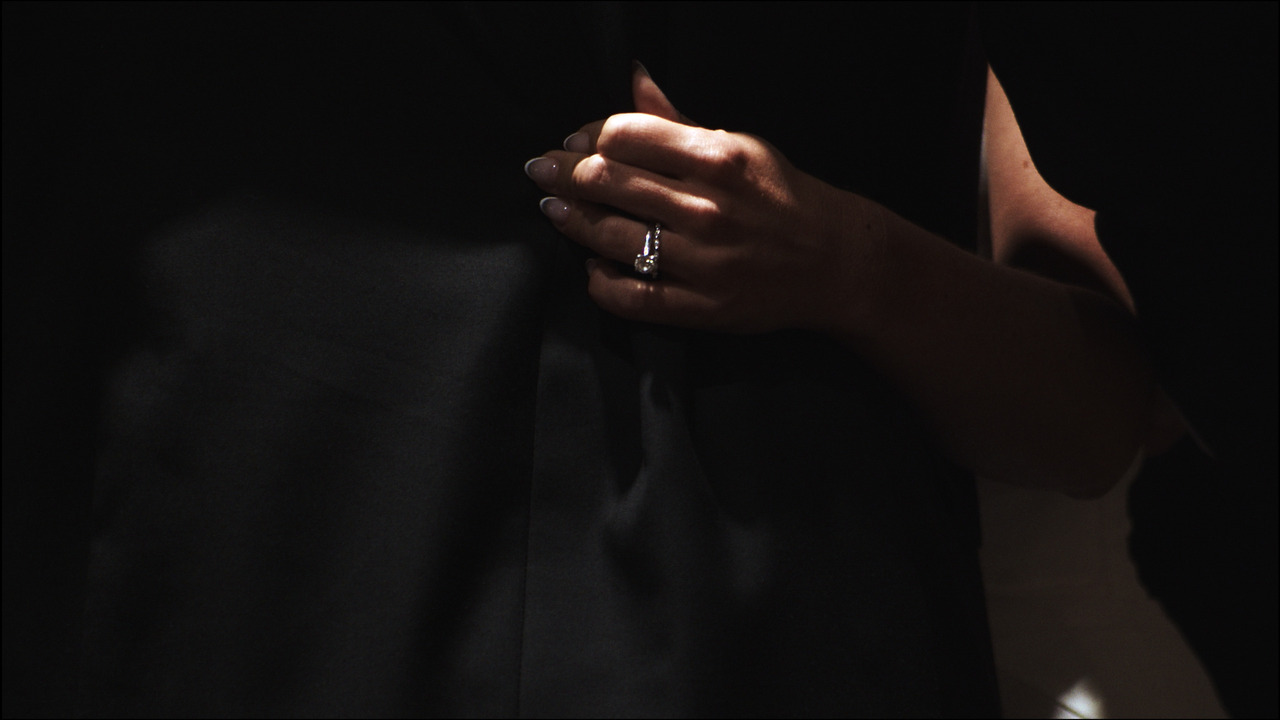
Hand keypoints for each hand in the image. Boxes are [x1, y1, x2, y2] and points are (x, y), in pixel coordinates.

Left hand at [524, 65, 879, 333]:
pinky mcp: (702, 306)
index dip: (586, 136)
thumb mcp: (739, 146)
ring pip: (610, 237)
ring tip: (556, 210)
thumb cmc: (781, 197)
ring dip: (571, 220)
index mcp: (716, 158)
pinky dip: (600, 282)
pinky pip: (631, 296)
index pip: (625, 135)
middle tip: (542, 171)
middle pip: (607, 181)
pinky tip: (592, 266)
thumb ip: (678, 121)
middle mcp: (706, 207)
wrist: (835, 261)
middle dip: (563, 173)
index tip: (572, 142)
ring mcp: (703, 261)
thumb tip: (634, 78)